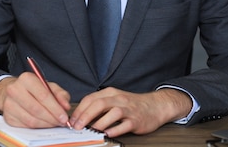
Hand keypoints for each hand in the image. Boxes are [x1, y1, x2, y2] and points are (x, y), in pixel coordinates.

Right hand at [0, 72, 71, 127]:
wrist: (15, 92)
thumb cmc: (34, 89)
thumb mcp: (49, 86)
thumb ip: (60, 94)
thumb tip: (65, 107)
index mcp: (26, 79)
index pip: (43, 96)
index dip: (55, 108)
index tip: (64, 116)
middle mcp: (15, 90)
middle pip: (36, 109)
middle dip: (52, 118)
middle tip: (62, 122)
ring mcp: (9, 104)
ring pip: (31, 120)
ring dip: (46, 124)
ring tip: (55, 123)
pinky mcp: (8, 117)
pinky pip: (25, 126)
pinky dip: (38, 127)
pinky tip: (45, 124)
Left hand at [69, 87, 192, 137]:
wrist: (155, 106)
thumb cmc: (132, 104)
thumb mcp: (115, 99)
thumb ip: (99, 105)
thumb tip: (80, 117)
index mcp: (111, 93)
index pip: (91, 98)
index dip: (79, 110)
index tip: (72, 120)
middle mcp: (119, 99)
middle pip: (99, 104)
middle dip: (85, 116)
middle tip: (76, 127)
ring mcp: (128, 110)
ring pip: (111, 114)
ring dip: (98, 123)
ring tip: (90, 131)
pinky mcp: (136, 120)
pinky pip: (124, 125)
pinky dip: (114, 130)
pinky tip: (107, 134)